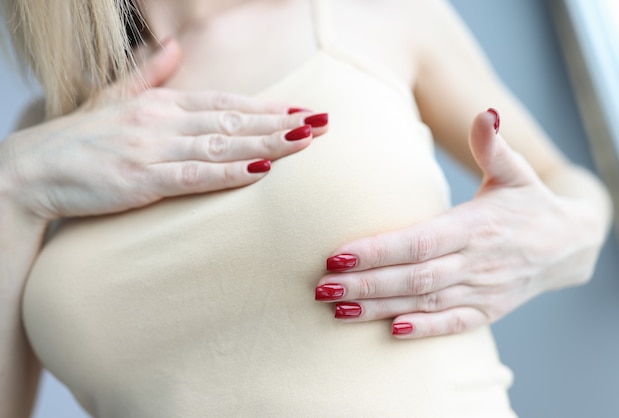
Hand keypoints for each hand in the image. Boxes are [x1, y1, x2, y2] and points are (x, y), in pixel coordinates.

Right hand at [0, 39, 326, 220]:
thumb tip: (171, 48)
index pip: (225, 103)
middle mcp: (163, 121)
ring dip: (267, 143)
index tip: (300, 111)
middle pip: (233, 121)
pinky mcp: (143, 180)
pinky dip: (230, 172)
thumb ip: (147, 75)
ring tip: (305, 140)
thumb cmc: (76, 141)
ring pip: (222, 144)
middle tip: (321, 123)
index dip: (266, 108)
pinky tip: (261, 170)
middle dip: (280, 123)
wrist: (29, 171)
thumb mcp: (113, 99)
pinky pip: (195, 175)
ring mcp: (154, 149)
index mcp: (160, 104)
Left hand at [315, 109, 603, 337]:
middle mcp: (478, 262)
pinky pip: (455, 324)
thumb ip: (494, 147)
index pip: (420, 242)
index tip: (337, 254)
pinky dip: (425, 330)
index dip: (379, 251)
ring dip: (380, 308)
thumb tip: (483, 113)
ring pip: (426, 303)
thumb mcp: (516, 173)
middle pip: (414, 277)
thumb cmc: (530, 204)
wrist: (570, 246)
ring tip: (338, 309)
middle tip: (321, 287)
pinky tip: (392, 332)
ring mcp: (485, 290)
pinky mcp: (490, 311)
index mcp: (477, 226)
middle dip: (366, 284)